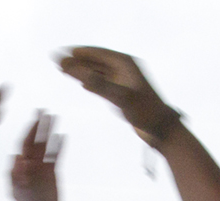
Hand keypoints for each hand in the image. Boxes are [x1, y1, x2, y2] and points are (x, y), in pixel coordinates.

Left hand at [11, 112, 59, 200]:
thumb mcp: (18, 192)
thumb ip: (17, 175)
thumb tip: (18, 158)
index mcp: (20, 166)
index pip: (23, 145)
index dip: (28, 133)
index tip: (33, 123)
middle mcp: (30, 162)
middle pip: (34, 140)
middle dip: (37, 125)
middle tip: (41, 110)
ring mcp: (42, 166)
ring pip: (46, 145)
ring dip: (49, 131)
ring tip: (53, 116)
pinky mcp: (52, 171)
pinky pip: (56, 155)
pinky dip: (59, 146)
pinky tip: (62, 135)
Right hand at [56, 47, 178, 144]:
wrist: (161, 129)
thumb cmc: (146, 112)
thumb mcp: (122, 98)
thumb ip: (100, 85)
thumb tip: (79, 74)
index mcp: (126, 64)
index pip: (99, 54)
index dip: (80, 53)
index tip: (63, 53)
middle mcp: (125, 69)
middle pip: (97, 62)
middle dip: (77, 61)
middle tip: (58, 61)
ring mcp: (124, 81)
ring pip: (99, 73)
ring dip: (82, 71)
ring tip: (63, 70)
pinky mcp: (124, 94)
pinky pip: (104, 83)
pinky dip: (91, 81)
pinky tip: (81, 83)